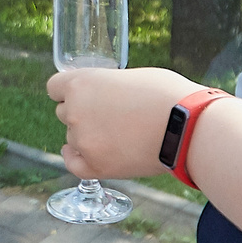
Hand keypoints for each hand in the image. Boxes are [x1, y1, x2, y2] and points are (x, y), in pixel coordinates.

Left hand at [48, 66, 192, 180]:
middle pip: (64, 112)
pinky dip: (78, 158)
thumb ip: (108, 86)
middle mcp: (75, 112)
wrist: (187, 128)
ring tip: (118, 134)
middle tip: (109, 115)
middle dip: (82, 112)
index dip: (67, 90)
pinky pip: (74, 164)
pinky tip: (84, 153)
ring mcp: (83, 141)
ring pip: (73, 137)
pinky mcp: (96, 166)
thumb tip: (105, 95)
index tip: (78, 95)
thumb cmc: (167, 95)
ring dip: (87, 135)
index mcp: (81, 84)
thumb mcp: (131, 76)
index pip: (54, 87)